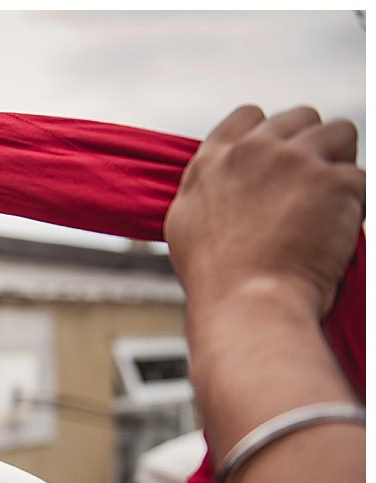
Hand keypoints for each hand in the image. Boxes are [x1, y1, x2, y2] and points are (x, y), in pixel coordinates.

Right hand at [164, 105, 363, 318]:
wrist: (247, 303)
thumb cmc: (217, 279)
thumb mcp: (186, 223)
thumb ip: (205, 187)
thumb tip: (220, 178)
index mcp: (214, 161)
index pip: (249, 116)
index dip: (270, 134)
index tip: (277, 160)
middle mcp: (253, 151)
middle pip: (301, 118)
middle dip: (312, 145)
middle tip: (311, 187)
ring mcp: (296, 160)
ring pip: (341, 134)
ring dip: (340, 165)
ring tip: (330, 204)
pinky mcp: (334, 180)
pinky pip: (360, 177)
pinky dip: (354, 204)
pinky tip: (335, 232)